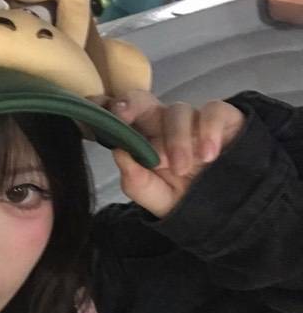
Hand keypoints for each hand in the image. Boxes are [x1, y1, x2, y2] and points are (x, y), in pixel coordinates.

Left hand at [102, 90, 245, 217]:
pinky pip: (213, 111)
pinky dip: (209, 131)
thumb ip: (134, 179)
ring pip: (177, 110)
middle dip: (130, 103)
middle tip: (122, 116)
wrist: (220, 212)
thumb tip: (119, 152)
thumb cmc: (179, 198)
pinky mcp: (221, 119)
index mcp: (139, 137)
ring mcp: (190, 119)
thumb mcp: (152, 196)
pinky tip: (208, 155)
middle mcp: (160, 123)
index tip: (91, 106)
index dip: (104, 107)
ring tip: (182, 169)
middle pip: (142, 100)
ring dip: (176, 139)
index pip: (118, 116)